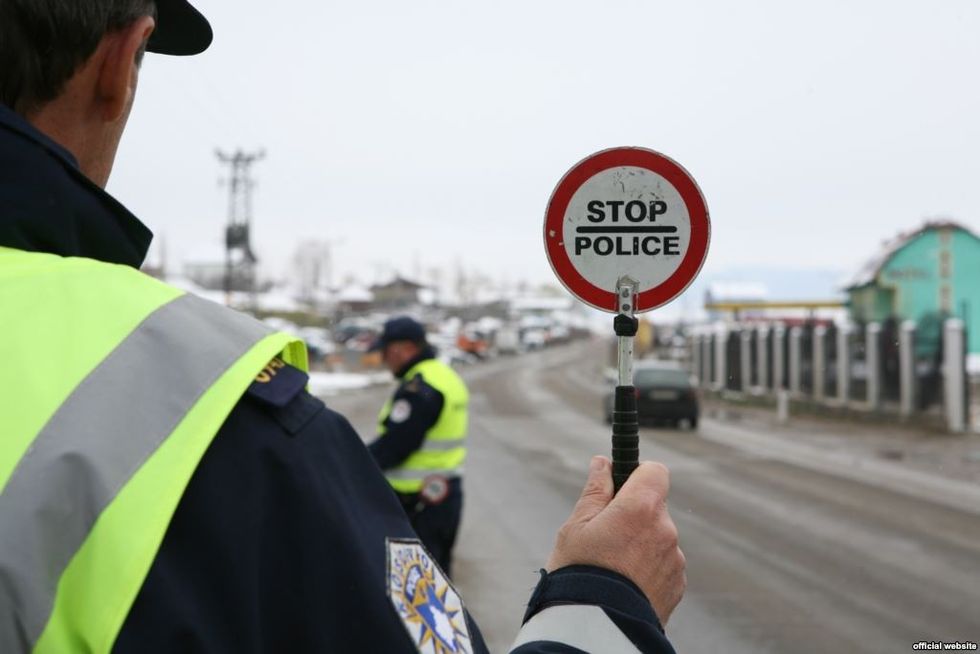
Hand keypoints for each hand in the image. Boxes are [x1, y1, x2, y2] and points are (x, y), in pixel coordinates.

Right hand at [546, 456, 685, 623]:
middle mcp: (665, 530)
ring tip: (612, 566)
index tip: (620, 485)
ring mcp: (674, 560)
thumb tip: (603, 463)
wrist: (595, 629)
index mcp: (641, 508)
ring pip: (659, 537)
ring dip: (641, 543)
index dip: (638, 474)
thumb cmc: (579, 573)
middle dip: (634, 514)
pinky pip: (664, 564)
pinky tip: (625, 583)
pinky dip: (648, 568)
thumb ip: (595, 490)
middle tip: (605, 534)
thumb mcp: (576, 526)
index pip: (655, 471)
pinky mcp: (678, 585)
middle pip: (654, 506)